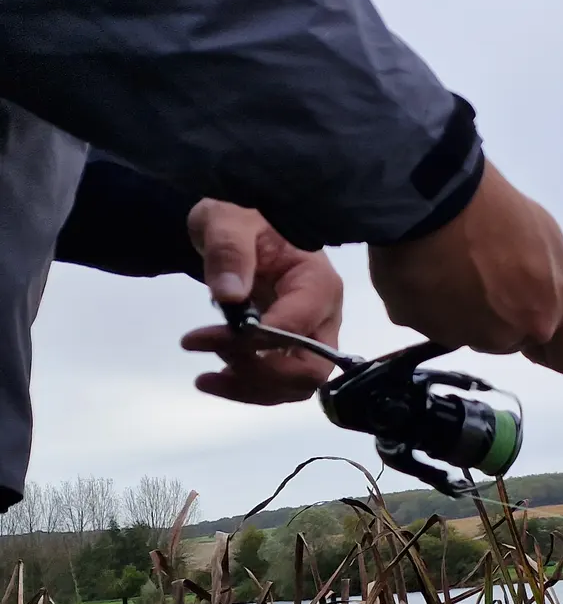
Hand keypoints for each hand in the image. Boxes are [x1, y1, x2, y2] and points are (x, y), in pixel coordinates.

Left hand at [179, 201, 344, 403]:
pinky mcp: (293, 347)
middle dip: (260, 375)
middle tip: (212, 361)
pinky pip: (282, 383)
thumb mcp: (229, 220)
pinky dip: (251, 389)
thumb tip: (229, 294)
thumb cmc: (241, 214)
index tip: (199, 338)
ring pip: (296, 385)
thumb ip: (230, 251)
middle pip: (310, 369)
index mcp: (317, 283)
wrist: (241, 225)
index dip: (250, 342)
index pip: (296, 328)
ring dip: (252, 389)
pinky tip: (216, 377)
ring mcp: (311, 334)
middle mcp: (323, 315)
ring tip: (206, 377)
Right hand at [367, 160, 562, 372]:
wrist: (432, 200)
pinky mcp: (424, 330)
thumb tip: (540, 302)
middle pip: (513, 342)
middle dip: (504, 320)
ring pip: (472, 334)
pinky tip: (427, 271)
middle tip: (486, 278)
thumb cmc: (495, 210)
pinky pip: (431, 322)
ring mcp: (468, 335)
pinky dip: (429, 304)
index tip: (543, 342)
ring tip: (452, 267)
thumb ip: (550, 288)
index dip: (553, 350)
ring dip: (465, 312)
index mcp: (552, 311)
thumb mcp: (547, 242)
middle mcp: (514, 332)